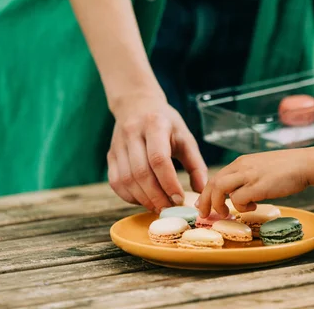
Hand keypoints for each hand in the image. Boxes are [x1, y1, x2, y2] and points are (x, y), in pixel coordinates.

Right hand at [107, 94, 207, 212]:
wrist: (136, 104)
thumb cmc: (165, 123)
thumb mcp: (184, 136)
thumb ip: (195, 164)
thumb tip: (202, 190)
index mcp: (155, 125)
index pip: (158, 159)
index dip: (168, 183)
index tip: (179, 199)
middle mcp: (132, 133)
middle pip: (140, 173)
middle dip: (156, 196)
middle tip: (169, 209)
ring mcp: (118, 145)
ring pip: (126, 180)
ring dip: (143, 199)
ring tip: (159, 207)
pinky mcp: (110, 155)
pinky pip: (115, 182)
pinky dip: (129, 196)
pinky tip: (144, 200)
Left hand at [196, 150, 309, 217]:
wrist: (304, 164)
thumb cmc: (286, 169)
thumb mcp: (260, 168)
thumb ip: (246, 177)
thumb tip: (236, 195)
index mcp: (241, 162)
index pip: (216, 177)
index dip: (206, 192)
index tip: (203, 204)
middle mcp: (241, 166)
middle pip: (213, 183)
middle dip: (205, 201)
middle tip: (205, 214)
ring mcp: (249, 175)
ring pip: (219, 188)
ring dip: (219, 204)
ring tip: (226, 213)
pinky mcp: (258, 186)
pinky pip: (238, 198)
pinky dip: (241, 207)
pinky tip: (253, 207)